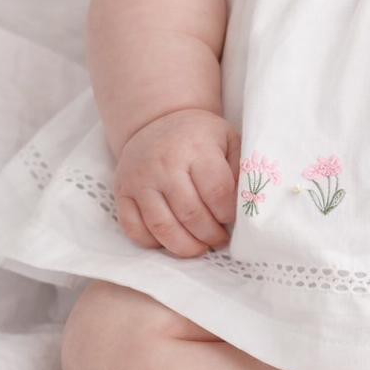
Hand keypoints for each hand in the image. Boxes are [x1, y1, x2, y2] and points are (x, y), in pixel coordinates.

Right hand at [113, 109, 239, 257]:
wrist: (157, 121)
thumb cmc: (200, 136)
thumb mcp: (228, 139)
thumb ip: (240, 168)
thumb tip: (247, 203)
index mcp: (196, 148)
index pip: (216, 192)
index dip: (228, 214)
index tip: (232, 220)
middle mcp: (164, 164)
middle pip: (190, 214)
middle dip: (210, 235)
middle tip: (219, 240)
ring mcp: (140, 180)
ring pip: (162, 226)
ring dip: (185, 247)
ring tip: (199, 248)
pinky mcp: (122, 192)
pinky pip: (133, 229)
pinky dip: (152, 243)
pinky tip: (170, 241)